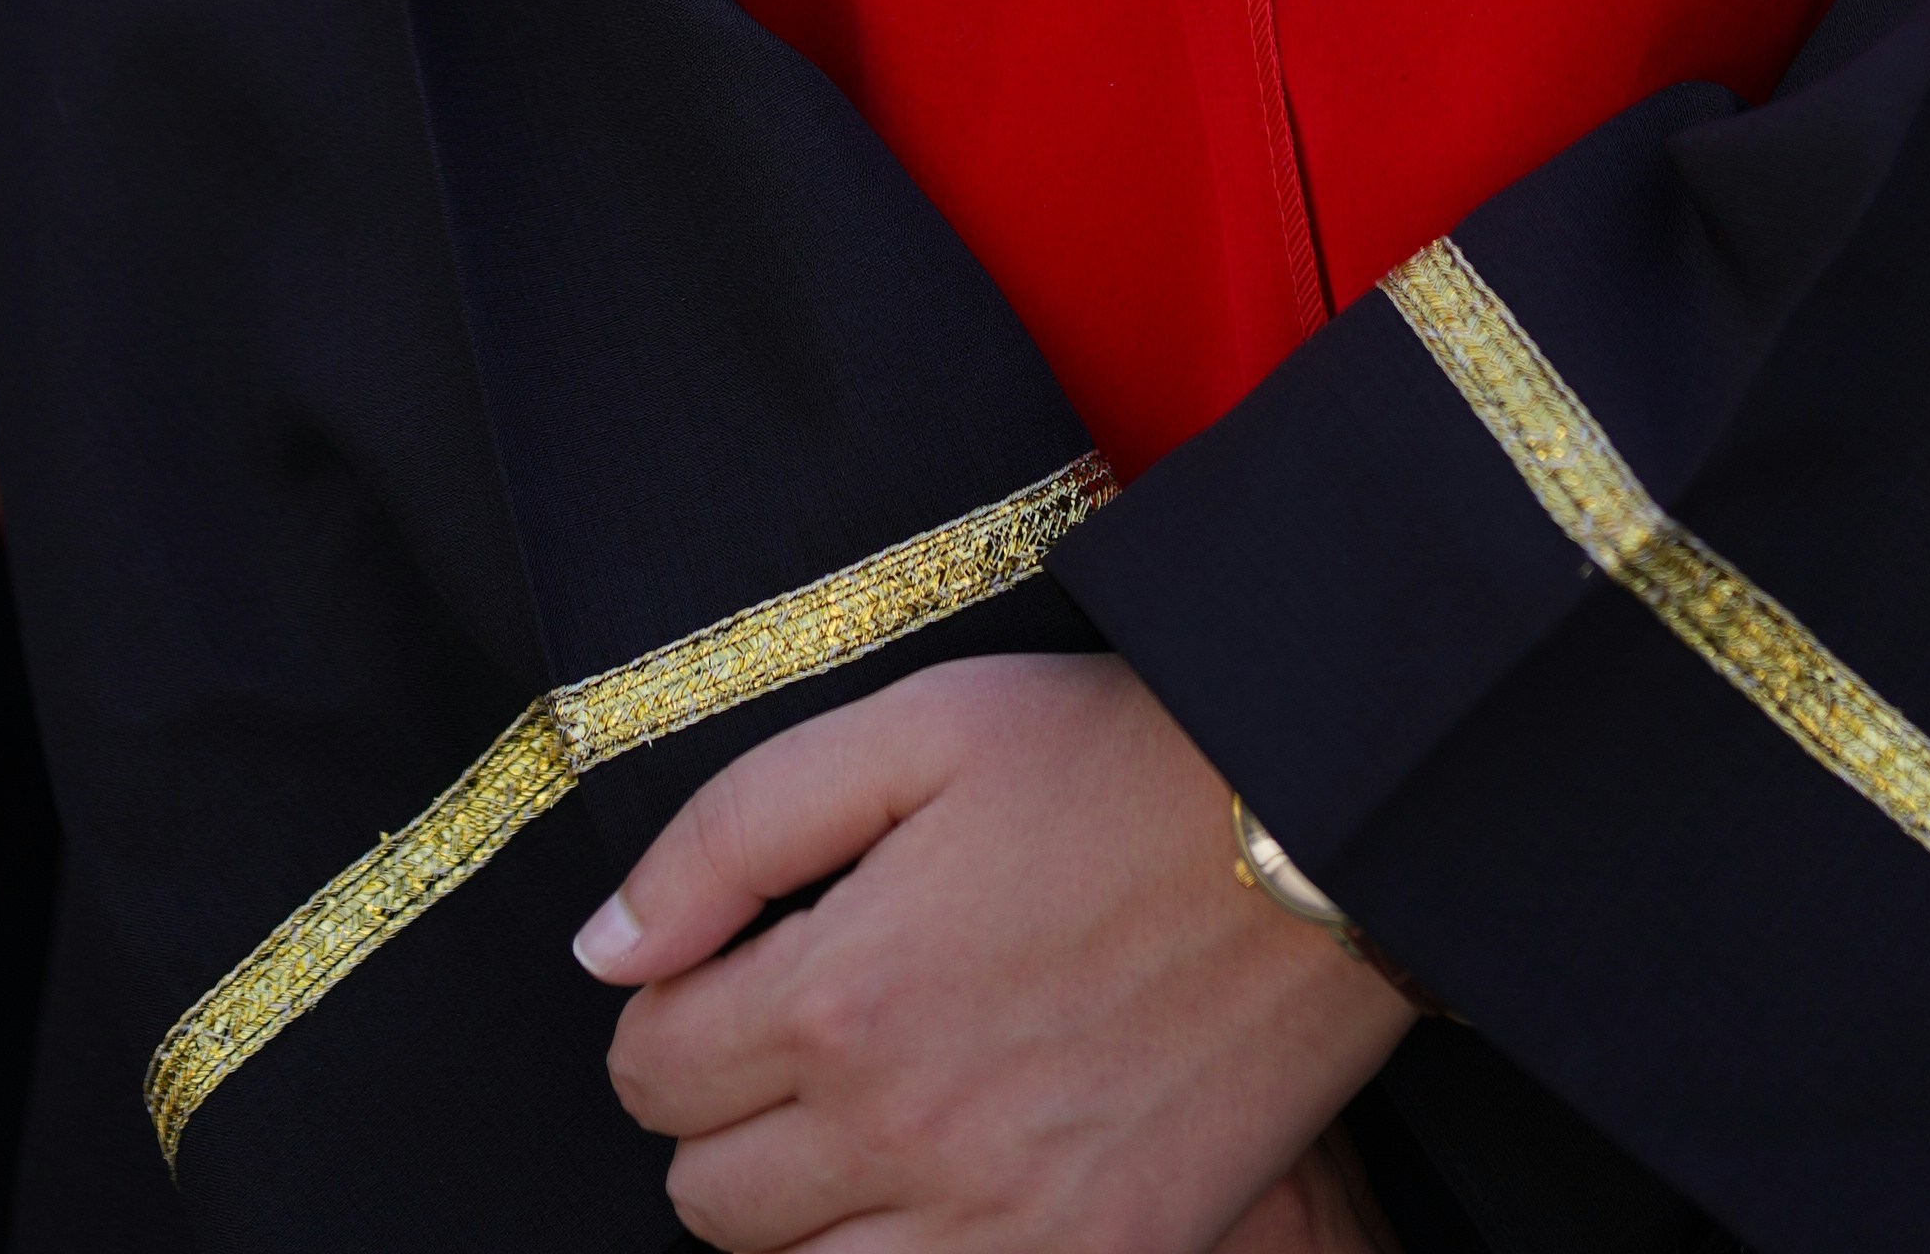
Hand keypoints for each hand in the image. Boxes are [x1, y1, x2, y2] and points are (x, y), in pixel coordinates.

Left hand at [585, 648, 1413, 1253]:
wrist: (1323, 829)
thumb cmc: (1113, 756)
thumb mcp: (914, 726)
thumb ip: (731, 835)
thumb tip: (606, 953)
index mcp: (843, 993)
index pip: (650, 1071)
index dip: (669, 1013)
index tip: (731, 971)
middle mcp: (903, 1133)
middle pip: (708, 1196)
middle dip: (722, 1114)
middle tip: (803, 1033)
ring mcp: (1000, 1222)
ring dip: (801, 1204)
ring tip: (869, 1107)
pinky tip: (934, 1183)